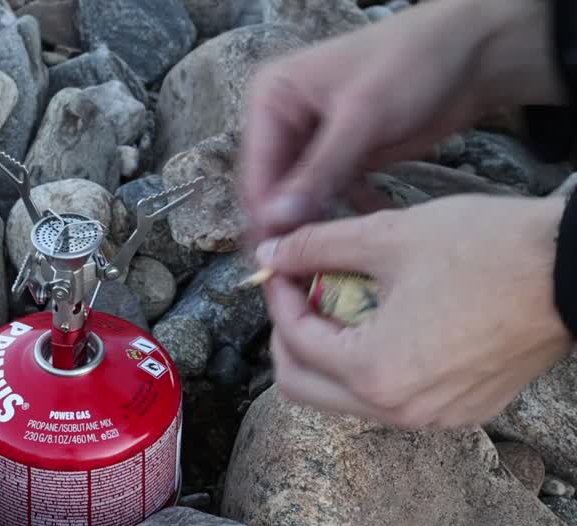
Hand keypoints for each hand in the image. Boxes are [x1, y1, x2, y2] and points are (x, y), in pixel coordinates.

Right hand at [239, 0, 564, 244]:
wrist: (474, 52)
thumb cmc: (412, 62)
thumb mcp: (361, 116)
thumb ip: (319, 170)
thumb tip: (276, 219)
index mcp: (272, 99)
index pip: (257, 169)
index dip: (266, 214)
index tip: (278, 255)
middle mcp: (286, 122)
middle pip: (274, 188)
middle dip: (288, 224)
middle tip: (302, 266)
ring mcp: (315, 142)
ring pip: (303, 197)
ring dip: (317, 225)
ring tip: (331, 258)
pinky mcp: (345, 157)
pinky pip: (335, 196)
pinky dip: (349, 215)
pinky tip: (365, 235)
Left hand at [255, 194, 572, 429]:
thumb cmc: (488, 250)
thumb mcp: (389, 236)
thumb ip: (317, 247)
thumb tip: (270, 250)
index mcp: (374, 372)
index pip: (294, 341)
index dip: (278, 297)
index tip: (281, 266)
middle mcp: (399, 411)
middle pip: (304, 387)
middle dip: (290, 337)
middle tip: (298, 293)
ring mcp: (434, 418)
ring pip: (346, 397)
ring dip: (329, 353)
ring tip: (341, 303)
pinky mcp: (462, 411)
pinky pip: (392, 398)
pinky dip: (372, 365)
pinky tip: (385, 321)